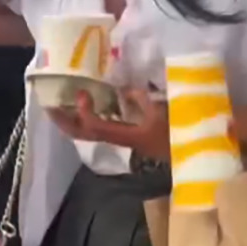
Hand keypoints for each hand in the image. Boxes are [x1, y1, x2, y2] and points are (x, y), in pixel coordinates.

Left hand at [48, 89, 170, 160]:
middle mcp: (120, 142)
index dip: (84, 112)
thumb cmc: (182, 133)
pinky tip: (91, 107)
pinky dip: (90, 119)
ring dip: (74, 121)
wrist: (197, 156)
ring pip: (91, 134)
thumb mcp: (164, 112)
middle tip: (49, 106)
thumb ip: (142, 99)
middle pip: (84, 135)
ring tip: (62, 106)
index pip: (95, 127)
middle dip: (65, 122)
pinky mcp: (132, 137)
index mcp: (126, 137)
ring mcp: (125, 141)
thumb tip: (122, 89)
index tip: (83, 93)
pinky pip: (103, 128)